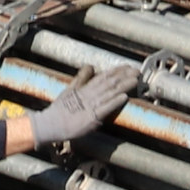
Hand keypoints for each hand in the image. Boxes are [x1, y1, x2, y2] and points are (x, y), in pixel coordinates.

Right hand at [24, 63, 139, 150]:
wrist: (51, 124)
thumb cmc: (60, 109)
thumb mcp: (70, 89)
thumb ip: (81, 78)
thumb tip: (90, 66)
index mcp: (85, 88)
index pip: (104, 76)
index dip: (117, 71)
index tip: (128, 67)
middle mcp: (90, 94)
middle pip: (110, 83)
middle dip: (124, 76)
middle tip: (137, 71)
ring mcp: (91, 106)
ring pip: (110, 93)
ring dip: (123, 86)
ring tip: (135, 81)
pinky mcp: (92, 118)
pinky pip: (105, 109)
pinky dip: (114, 102)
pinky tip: (124, 97)